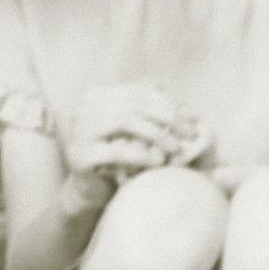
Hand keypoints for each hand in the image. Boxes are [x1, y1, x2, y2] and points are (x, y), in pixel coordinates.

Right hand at [64, 83, 204, 186]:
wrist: (90, 187)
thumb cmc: (115, 154)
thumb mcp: (130, 128)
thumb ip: (142, 105)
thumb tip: (160, 82)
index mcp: (95, 96)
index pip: (138, 92)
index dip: (167, 102)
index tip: (189, 117)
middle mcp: (83, 109)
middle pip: (134, 104)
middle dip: (168, 117)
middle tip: (190, 133)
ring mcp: (78, 132)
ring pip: (125, 121)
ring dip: (157, 133)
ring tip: (176, 147)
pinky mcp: (80, 156)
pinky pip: (116, 151)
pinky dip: (141, 154)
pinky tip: (159, 161)